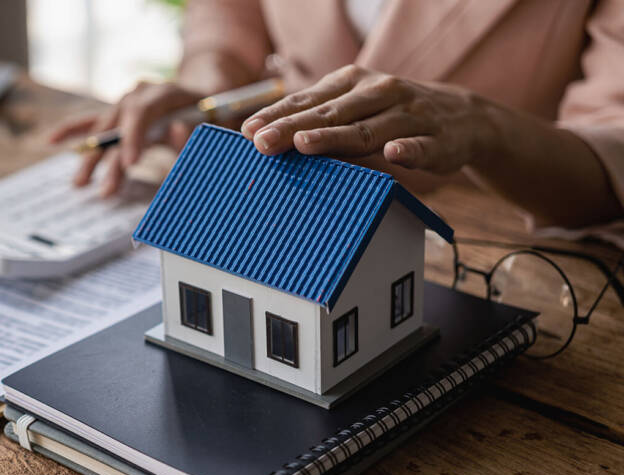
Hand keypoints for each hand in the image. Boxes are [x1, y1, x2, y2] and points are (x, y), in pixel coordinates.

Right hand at [49, 81, 201, 195]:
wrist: (208, 91)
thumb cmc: (214, 112)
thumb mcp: (214, 123)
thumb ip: (196, 131)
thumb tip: (175, 133)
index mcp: (164, 92)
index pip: (142, 112)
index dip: (133, 137)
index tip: (129, 164)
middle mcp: (140, 92)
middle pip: (118, 125)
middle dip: (111, 160)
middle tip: (107, 190)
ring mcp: (126, 101)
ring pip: (104, 130)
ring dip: (92, 158)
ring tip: (80, 184)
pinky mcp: (119, 113)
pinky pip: (92, 120)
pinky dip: (73, 130)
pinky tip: (51, 140)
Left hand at [240, 65, 496, 174]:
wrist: (463, 116)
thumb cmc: (392, 114)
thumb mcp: (354, 107)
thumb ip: (316, 117)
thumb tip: (262, 134)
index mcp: (353, 83)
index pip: (308, 100)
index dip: (277, 115)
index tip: (248, 131)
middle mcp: (379, 93)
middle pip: (330, 114)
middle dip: (293, 128)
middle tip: (262, 143)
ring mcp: (409, 116)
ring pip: (369, 129)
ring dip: (336, 137)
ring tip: (306, 144)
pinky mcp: (437, 140)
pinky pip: (420, 146)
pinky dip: (407, 150)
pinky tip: (394, 154)